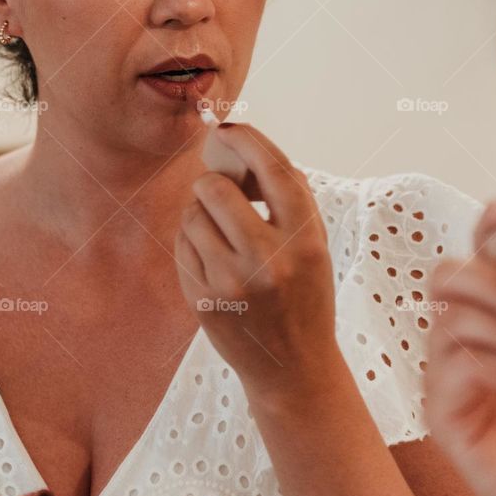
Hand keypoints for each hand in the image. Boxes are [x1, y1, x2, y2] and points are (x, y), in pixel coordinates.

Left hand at [174, 121, 337, 404]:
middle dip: (214, 183)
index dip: (247, 140)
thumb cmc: (305, 294)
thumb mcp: (313, 245)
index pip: (272, 171)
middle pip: (215, 188)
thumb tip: (241, 146)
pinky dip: (193, 241)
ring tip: (223, 234)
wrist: (294, 367)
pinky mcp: (203, 300)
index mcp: (304, 240)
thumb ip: (286, 197)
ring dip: (201, 213)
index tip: (228, 128)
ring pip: (192, 214)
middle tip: (223, 193)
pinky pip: (182, 244)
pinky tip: (214, 259)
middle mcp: (268, 260)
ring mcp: (231, 283)